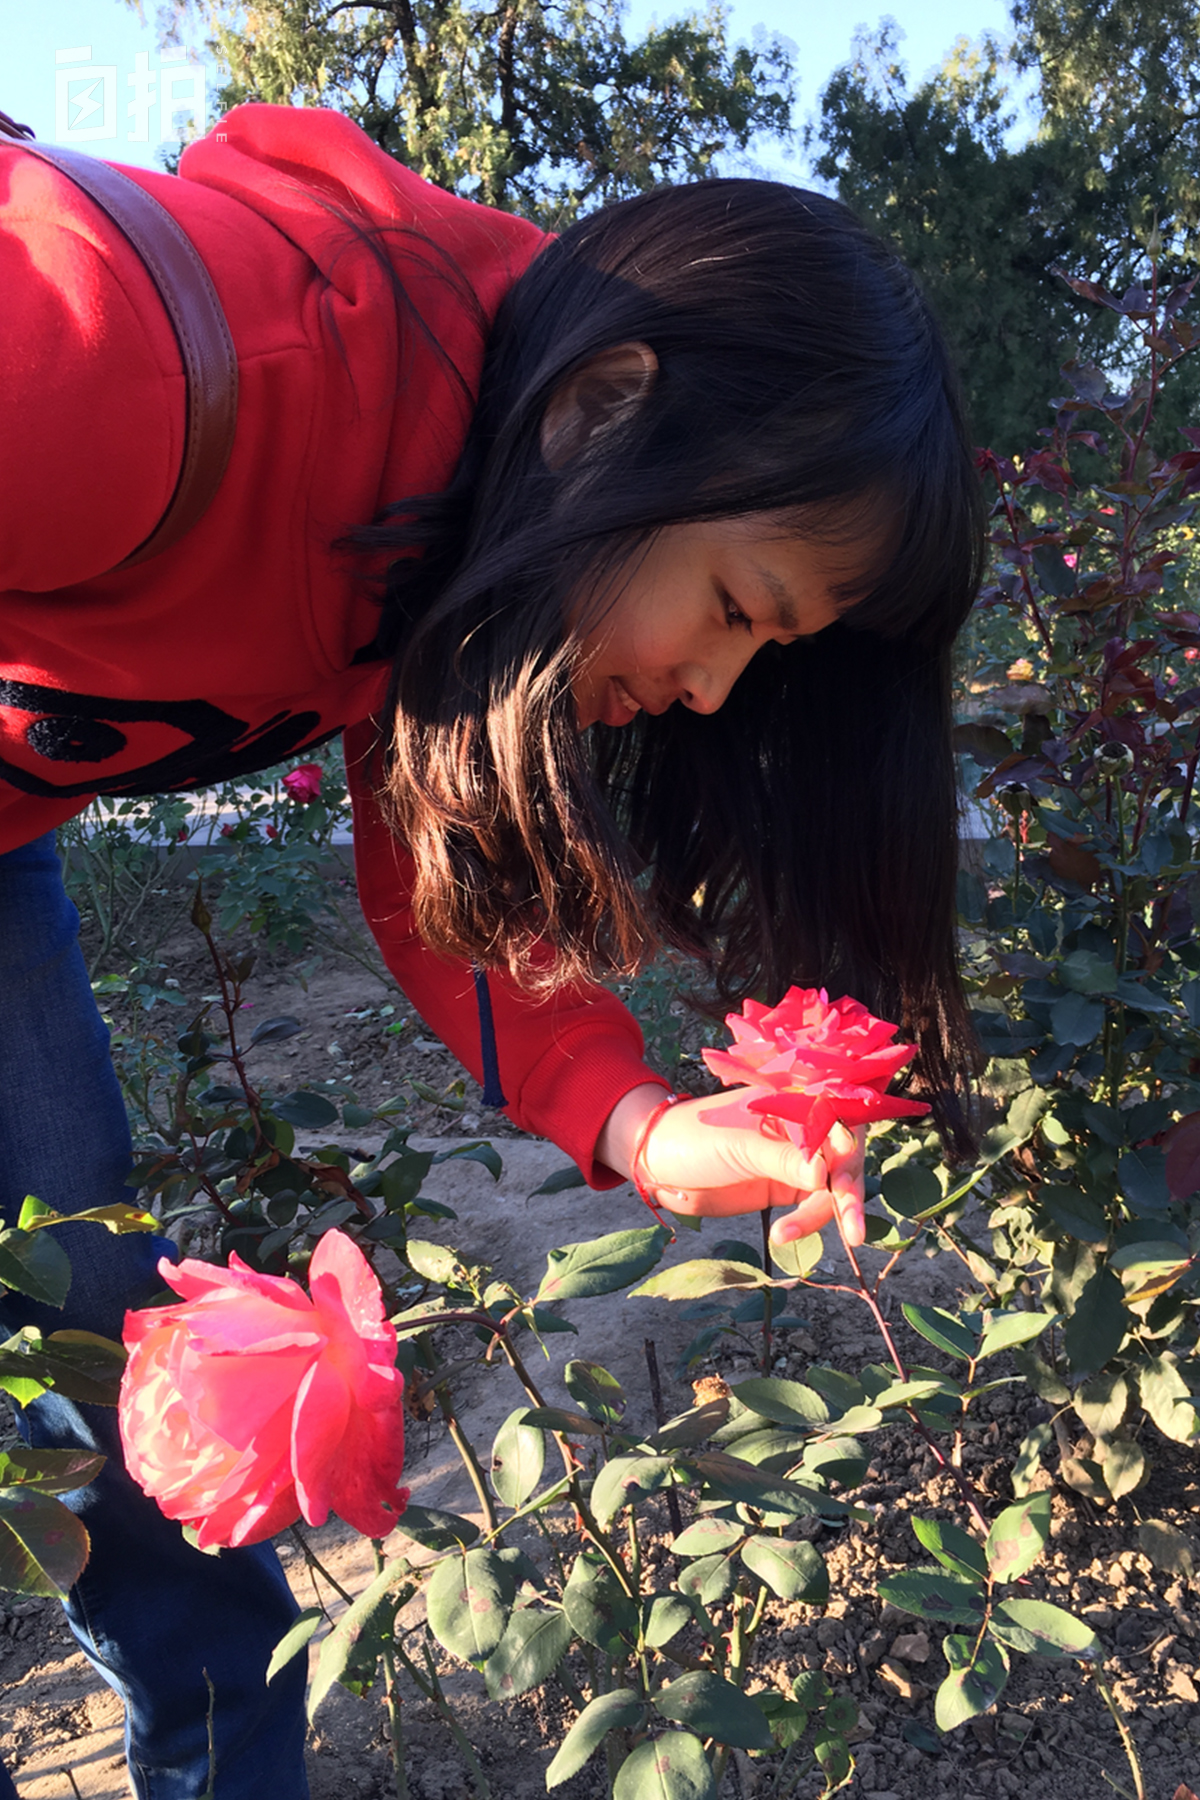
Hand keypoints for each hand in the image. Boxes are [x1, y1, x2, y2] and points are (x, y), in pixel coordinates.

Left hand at [596, 1085, 865, 1247]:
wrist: (659, 1162)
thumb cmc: (694, 1136)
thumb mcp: (737, 1145)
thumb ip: (781, 1158)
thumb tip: (825, 1174)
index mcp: (794, 1103)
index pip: (838, 1120)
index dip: (849, 1148)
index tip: (843, 1176)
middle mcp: (804, 1129)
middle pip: (844, 1158)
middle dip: (850, 1192)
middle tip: (853, 1228)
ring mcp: (797, 1161)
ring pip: (833, 1187)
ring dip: (831, 1214)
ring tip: (811, 1236)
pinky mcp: (788, 1190)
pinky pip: (813, 1207)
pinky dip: (806, 1224)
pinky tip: (782, 1235)